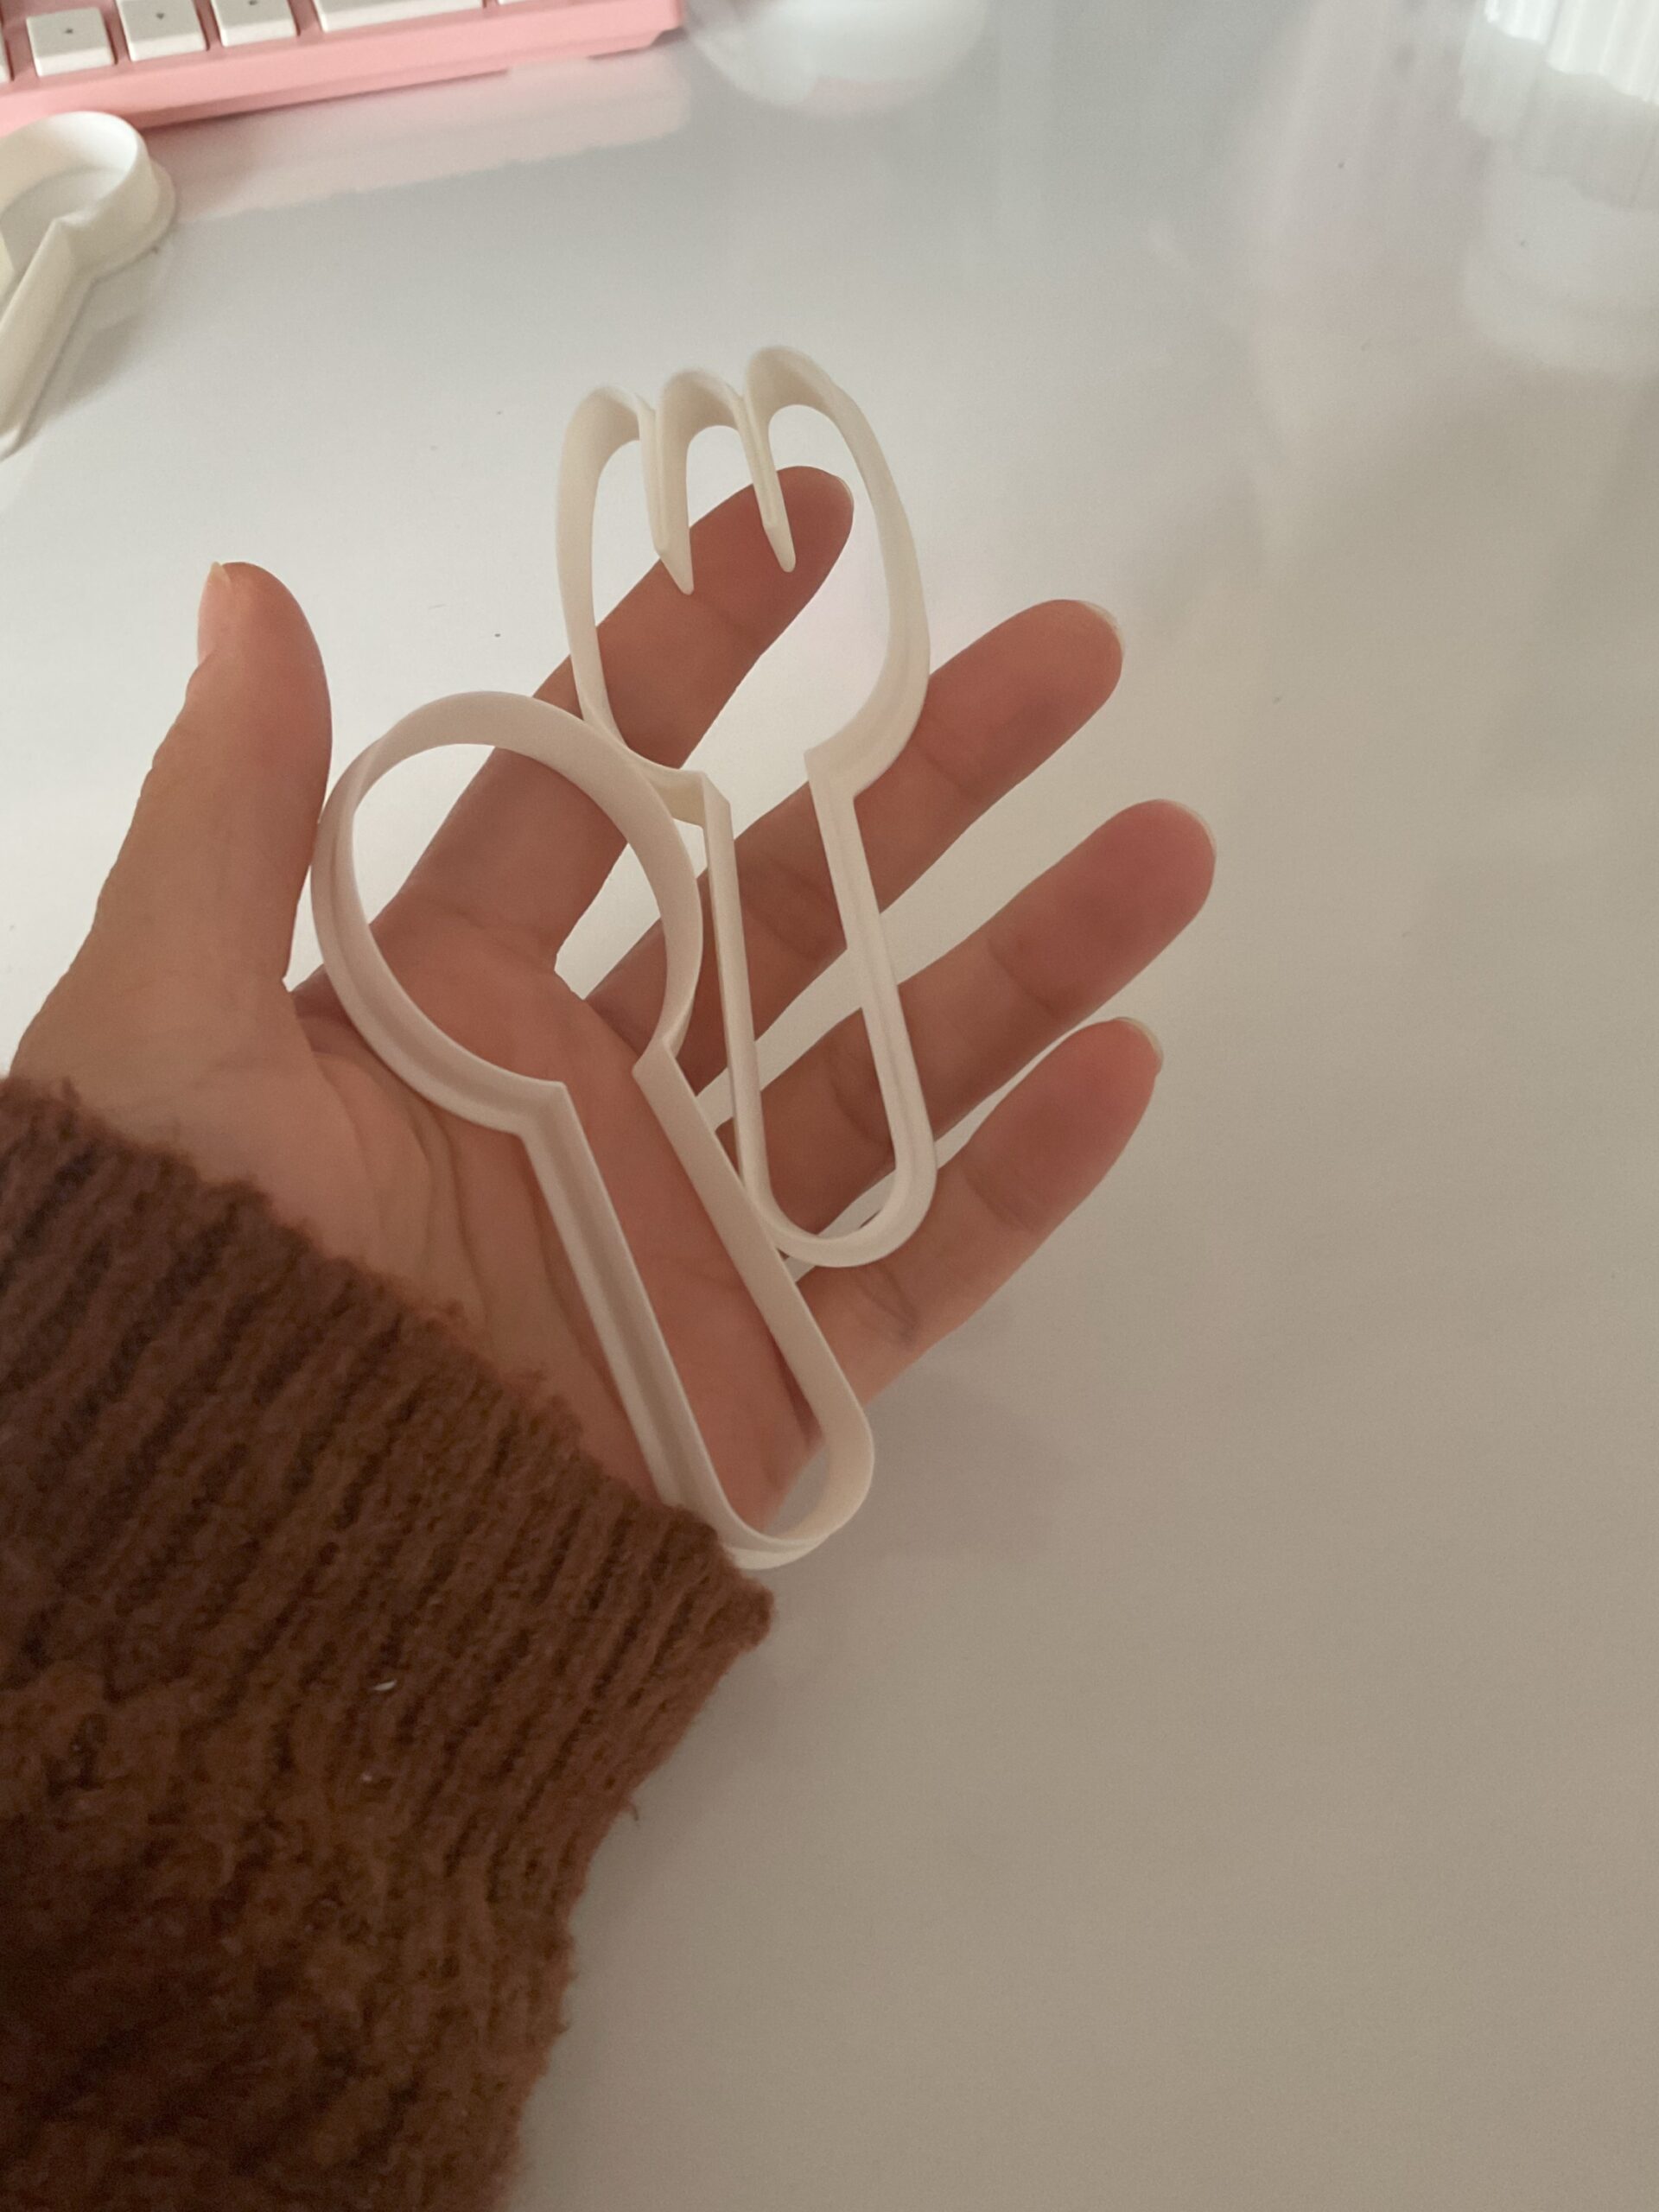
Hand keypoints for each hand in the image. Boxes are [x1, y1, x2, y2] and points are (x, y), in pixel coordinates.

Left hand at [15, 472, 1212, 1527]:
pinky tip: (1127, 1065)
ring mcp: (701, 1222)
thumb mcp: (166, 1035)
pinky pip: (923, 1261)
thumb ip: (226, 822)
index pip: (603, 778)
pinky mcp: (769, 1371)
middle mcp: (598, 1085)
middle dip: (927, 770)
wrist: (250, 1592)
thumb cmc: (195, 1292)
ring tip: (1167, 846)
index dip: (702, 646)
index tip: (809, 522)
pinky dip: (1023, 1175)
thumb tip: (251, 592)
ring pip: (895, 1062)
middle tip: (1071, 655)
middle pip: (796, 895)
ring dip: (1032, 953)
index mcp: (456, 992)